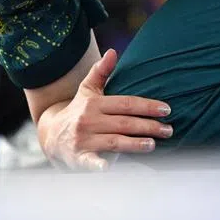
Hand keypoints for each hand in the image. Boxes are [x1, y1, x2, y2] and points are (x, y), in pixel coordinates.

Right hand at [38, 48, 172, 170]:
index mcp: (94, 103)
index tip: (166, 110)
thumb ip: (101, 71)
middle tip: (168, 130)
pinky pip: (90, 162)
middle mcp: (89, 121)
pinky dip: (98, 165)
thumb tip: (113, 51)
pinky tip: (109, 168)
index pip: (126, 104)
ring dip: (135, 144)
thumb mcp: (87, 90)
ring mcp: (83, 140)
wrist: (51, 136)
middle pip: (124, 123)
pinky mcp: (78, 158)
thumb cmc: (77, 111)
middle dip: (148, 126)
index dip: (147, 106)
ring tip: (153, 144)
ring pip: (114, 142)